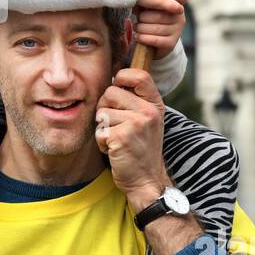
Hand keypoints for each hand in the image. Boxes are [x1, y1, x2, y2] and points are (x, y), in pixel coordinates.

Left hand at [95, 67, 172, 208]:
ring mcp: (136, 124)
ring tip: (117, 139)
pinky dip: (101, 142)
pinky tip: (114, 149)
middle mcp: (148, 111)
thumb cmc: (140, 148)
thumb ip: (135, 100)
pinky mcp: (121, 137)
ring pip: (101, 112)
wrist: (146, 180)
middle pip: (110, 92)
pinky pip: (98, 130)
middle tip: (116, 125)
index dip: (122, 77)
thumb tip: (114, 77)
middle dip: (105, 108)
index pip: (138, 75)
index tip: (118, 89)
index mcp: (155, 104)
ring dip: (103, 128)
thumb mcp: (146, 120)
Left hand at [133, 5, 185, 60]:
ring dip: (142, 29)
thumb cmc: (151, 21)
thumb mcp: (149, 9)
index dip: (147, 6)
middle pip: (159, 16)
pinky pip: (156, 40)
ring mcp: (177, 31)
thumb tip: (137, 2)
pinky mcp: (172, 43)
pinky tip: (138, 37)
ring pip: (157, 29)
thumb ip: (146, 4)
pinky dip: (145, 38)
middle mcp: (179, 18)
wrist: (156, 42)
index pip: (162, 3)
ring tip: (136, 28)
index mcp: (175, 6)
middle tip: (136, 20)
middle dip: (143, 18)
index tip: (137, 9)